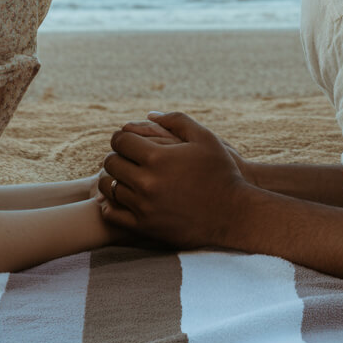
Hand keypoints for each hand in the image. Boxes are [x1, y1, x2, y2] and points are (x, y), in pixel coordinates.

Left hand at [98, 111, 250, 248]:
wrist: (234, 214)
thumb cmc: (221, 172)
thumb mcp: (205, 138)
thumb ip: (176, 121)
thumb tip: (149, 115)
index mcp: (157, 157)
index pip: (120, 141)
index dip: (121, 138)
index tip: (127, 141)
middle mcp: (146, 182)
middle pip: (111, 163)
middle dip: (117, 157)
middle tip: (125, 158)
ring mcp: (144, 207)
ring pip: (109, 188)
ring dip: (113, 179)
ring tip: (124, 177)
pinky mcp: (145, 227)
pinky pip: (112, 214)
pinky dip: (110, 205)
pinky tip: (121, 199)